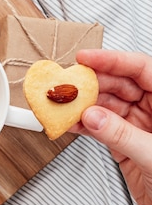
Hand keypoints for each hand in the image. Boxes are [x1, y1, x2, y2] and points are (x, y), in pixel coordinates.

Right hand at [72, 49, 151, 204]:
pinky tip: (69, 122)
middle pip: (120, 85)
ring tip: (62, 104)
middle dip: (93, 84)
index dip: (113, 60)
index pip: (141, 69)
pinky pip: (101, 128)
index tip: (87, 59)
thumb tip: (93, 117)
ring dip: (83, 105)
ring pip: (107, 107)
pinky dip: (83, 125)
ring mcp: (140, 127)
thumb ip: (122, 135)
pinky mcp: (126, 146)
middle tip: (67, 85)